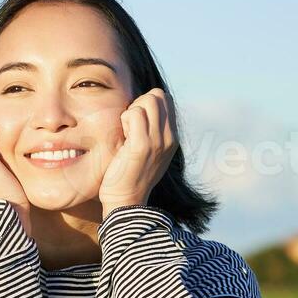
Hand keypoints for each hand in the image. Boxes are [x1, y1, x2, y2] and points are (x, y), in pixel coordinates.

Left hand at [99, 88, 173, 213]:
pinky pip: (134, 113)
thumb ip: (155, 133)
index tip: (138, 121)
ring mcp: (158, 141)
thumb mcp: (153, 153)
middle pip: (158, 95)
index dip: (148, 102)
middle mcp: (170, 138)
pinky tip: (123, 136)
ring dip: (132, 111)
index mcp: (173, 138)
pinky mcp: (141, 146)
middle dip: (140, 102)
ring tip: (127, 131)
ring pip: (148, 101)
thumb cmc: (132, 176)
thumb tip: (146, 109)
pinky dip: (125, 119)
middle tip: (130, 123)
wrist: (127, 201)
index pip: (166, 99)